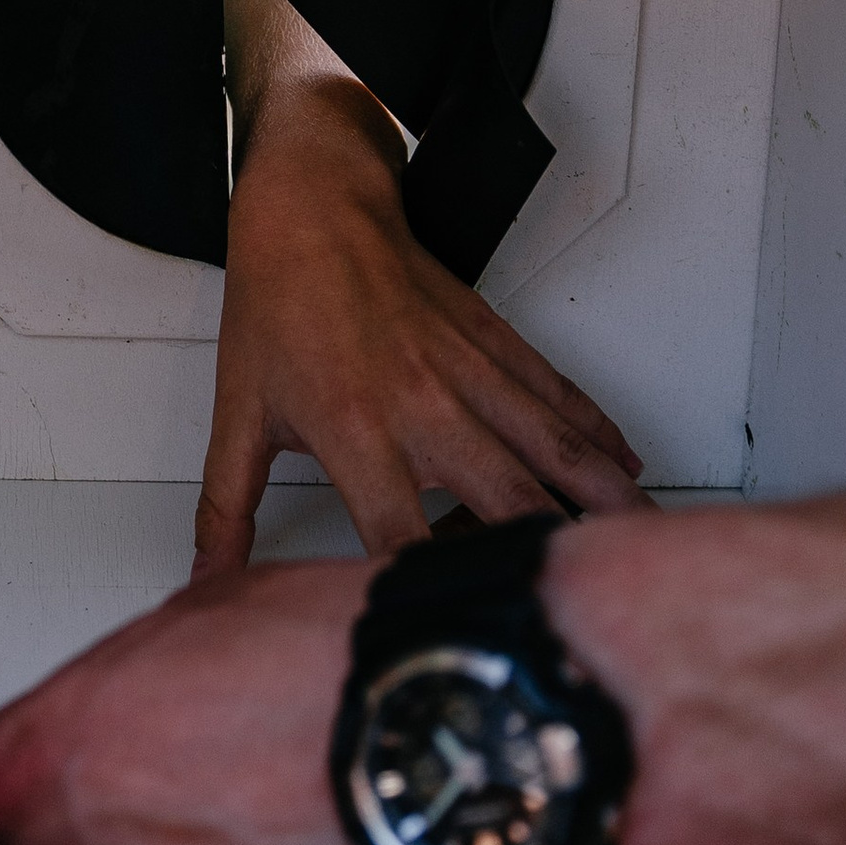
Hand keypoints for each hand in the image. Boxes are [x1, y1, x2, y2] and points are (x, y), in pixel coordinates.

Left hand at [199, 87, 647, 567]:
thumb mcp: (237, 413)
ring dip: (600, 496)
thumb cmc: (274, 305)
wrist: (311, 205)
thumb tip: (205, 583)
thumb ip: (226, 508)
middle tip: (586, 606)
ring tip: (641, 547)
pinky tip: (627, 464)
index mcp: (355, 429)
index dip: (428, 593)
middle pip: (504, 496)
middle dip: (548, 555)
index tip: (452, 639)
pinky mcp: (490, 338)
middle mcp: (422, 403)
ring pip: (550, 443)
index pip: (400, 535)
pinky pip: (554, 391)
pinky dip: (595, 429)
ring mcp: (466, 368)